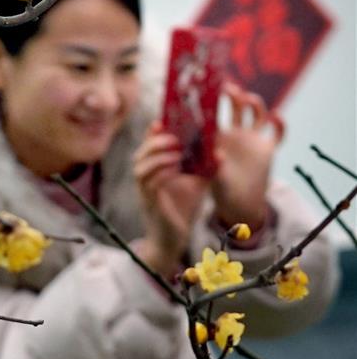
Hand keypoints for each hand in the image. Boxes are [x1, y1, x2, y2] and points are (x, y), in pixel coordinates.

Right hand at [133, 122, 208, 275]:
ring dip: (156, 156)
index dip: (151, 133)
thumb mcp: (197, 182)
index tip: (161, 120)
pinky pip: (150, 184)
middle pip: (139, 154)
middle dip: (154, 142)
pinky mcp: (151, 204)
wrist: (176, 238)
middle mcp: (145, 179)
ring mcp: (145, 192)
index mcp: (153, 171)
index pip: (148, 147)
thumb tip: (219, 150)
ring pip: (140, 168)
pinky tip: (175, 168)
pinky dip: (161, 173)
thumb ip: (204, 166)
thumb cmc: (183, 208)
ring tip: (175, 150)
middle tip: (173, 137)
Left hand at [211, 83, 284, 229]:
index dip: (215, 103)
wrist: (239, 205)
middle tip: (229, 89)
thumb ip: (215, 166)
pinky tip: (276, 116)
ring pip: (257, 115)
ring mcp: (252, 140)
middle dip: (235, 97)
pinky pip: (277, 134)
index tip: (210, 90)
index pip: (216, 114)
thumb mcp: (215, 178)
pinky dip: (280, 125)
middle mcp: (235, 135)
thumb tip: (217, 154)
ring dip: (254, 104)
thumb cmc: (219, 190)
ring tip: (248, 99)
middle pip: (238, 109)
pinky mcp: (267, 149)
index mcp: (218, 138)